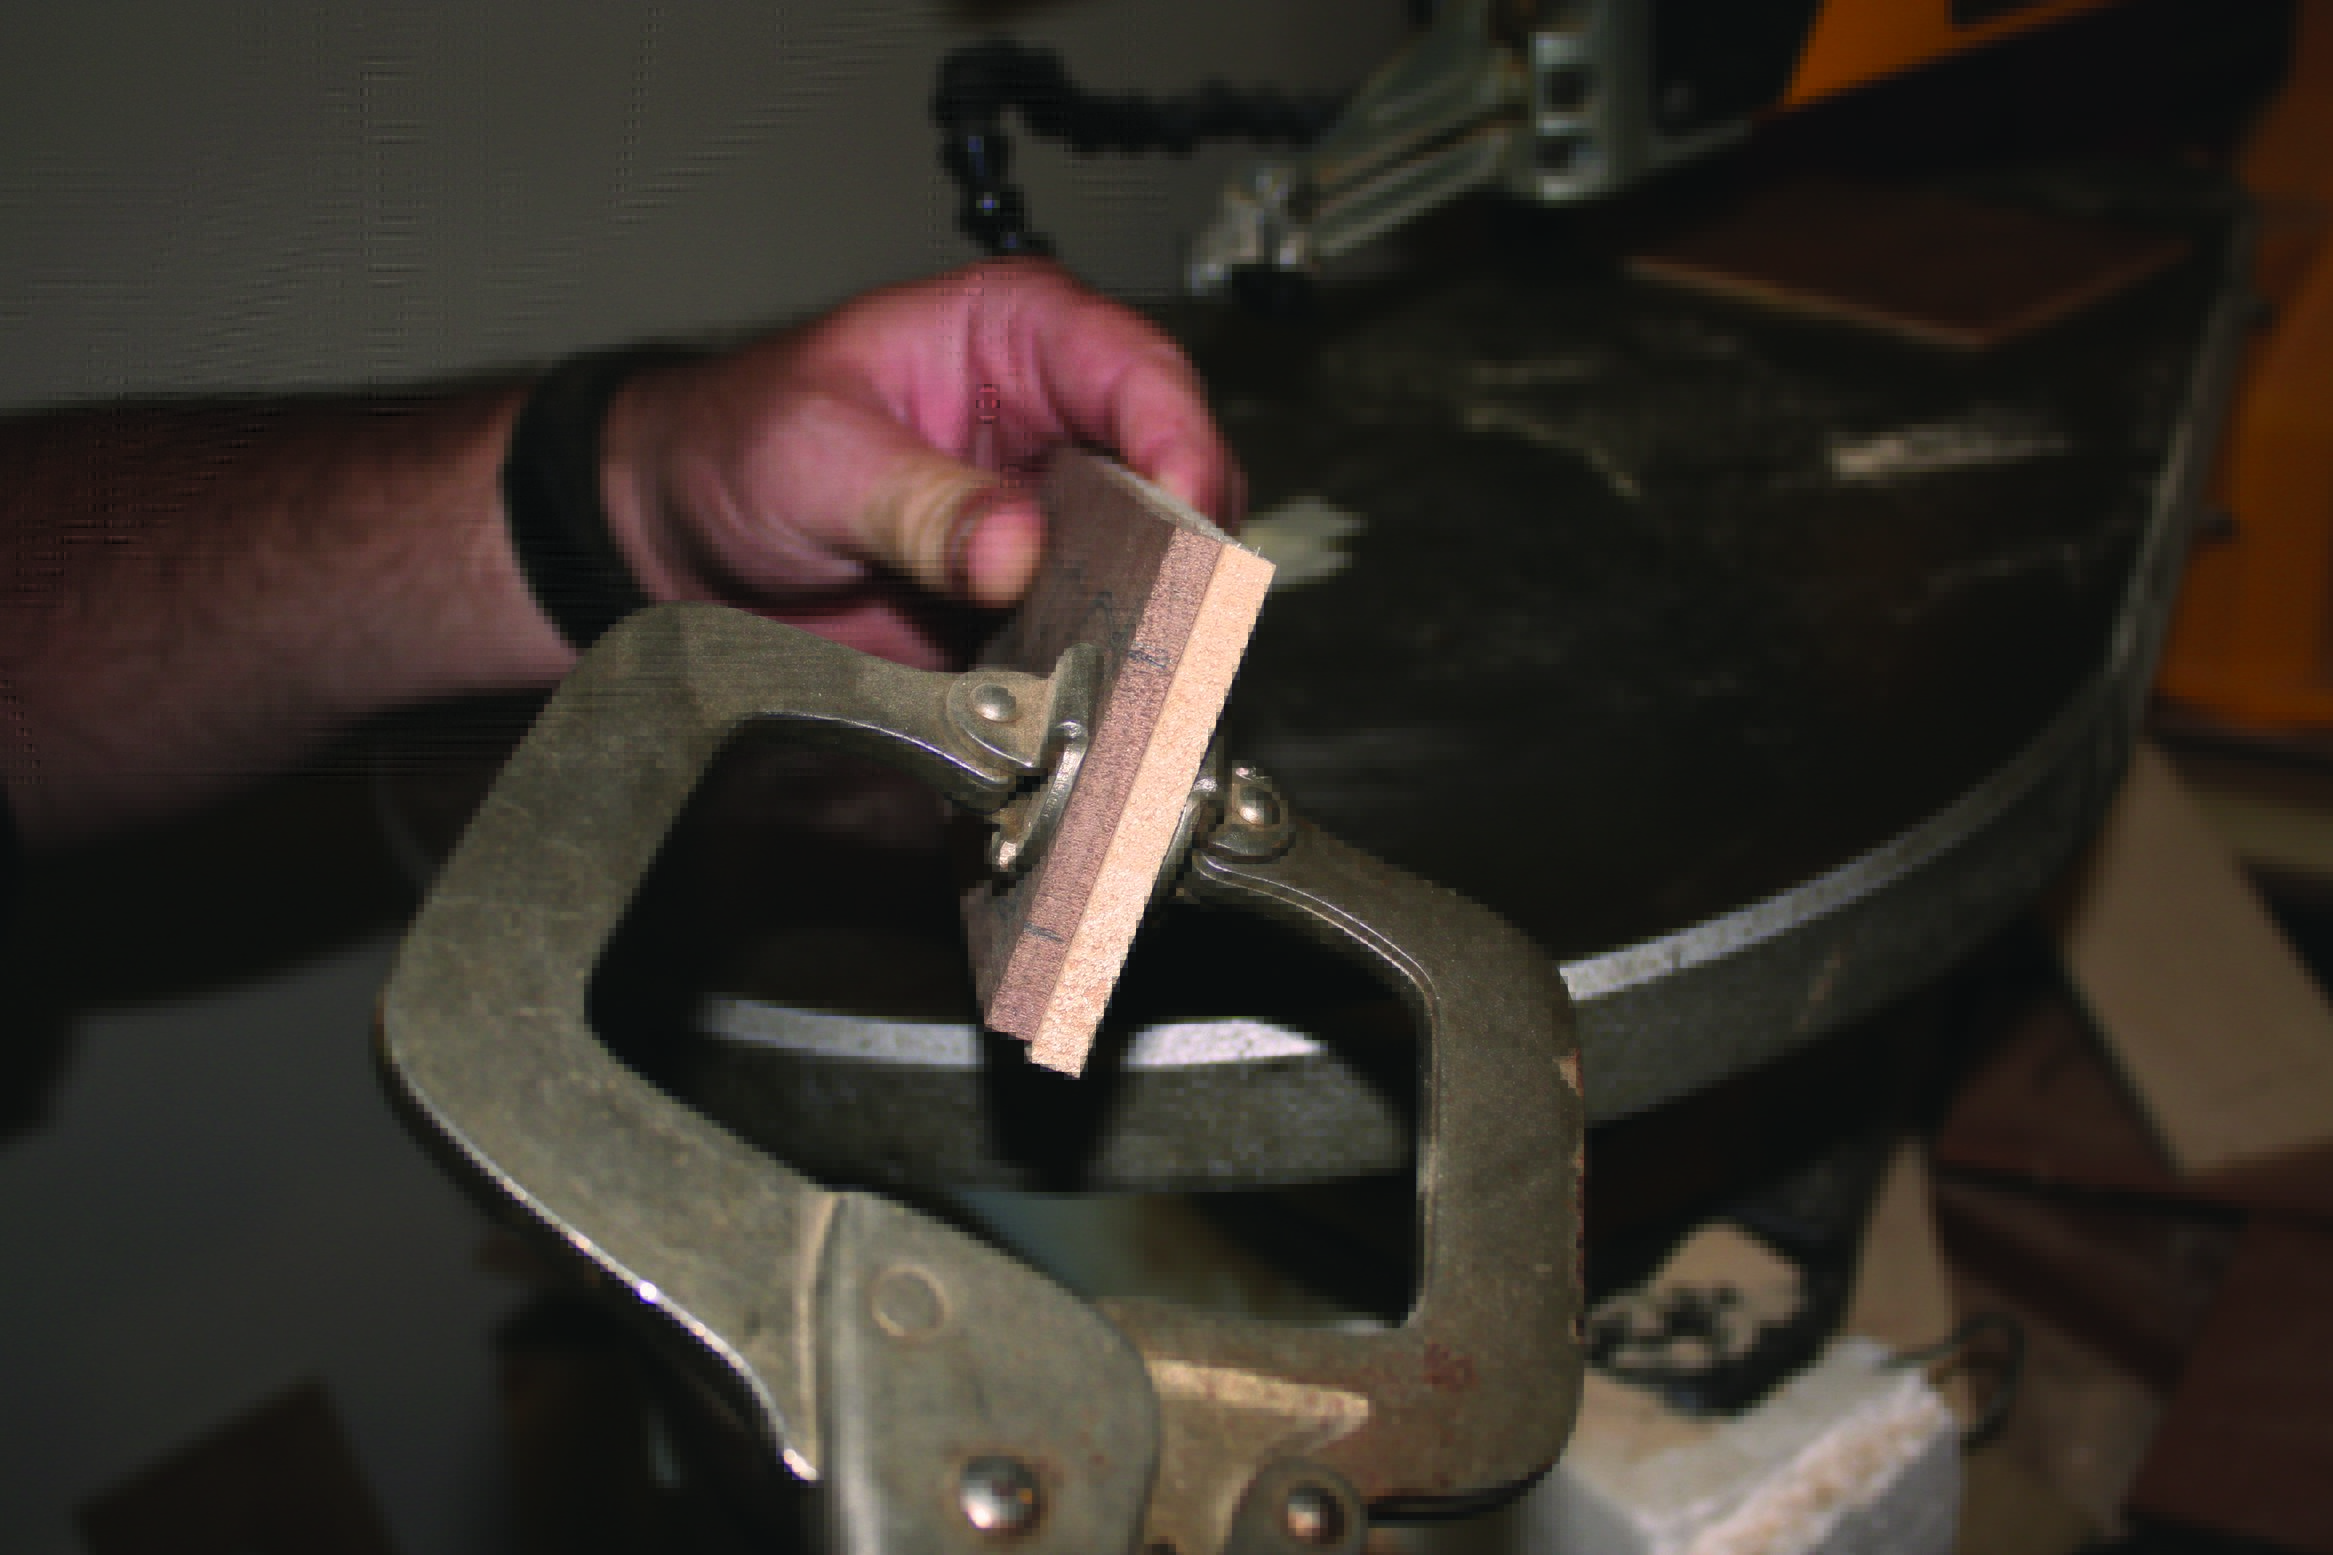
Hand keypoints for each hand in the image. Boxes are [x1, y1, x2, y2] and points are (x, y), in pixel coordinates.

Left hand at [601, 258, 1243, 666]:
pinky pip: (1101, 635)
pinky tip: (1099, 697)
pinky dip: (1108, 670)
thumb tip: (1017, 547)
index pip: (1136, 368)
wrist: (682, 542)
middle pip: (1175, 472)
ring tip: (1141, 663)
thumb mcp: (815, 455)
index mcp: (1014, 334)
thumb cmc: (736, 446)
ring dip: (1156, 617)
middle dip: (1188, 541)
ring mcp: (1055, 516)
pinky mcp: (1038, 600)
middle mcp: (1054, 420)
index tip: (1187, 505)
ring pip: (1158, 563)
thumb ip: (918, 503)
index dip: (1179, 435)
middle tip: (1180, 607)